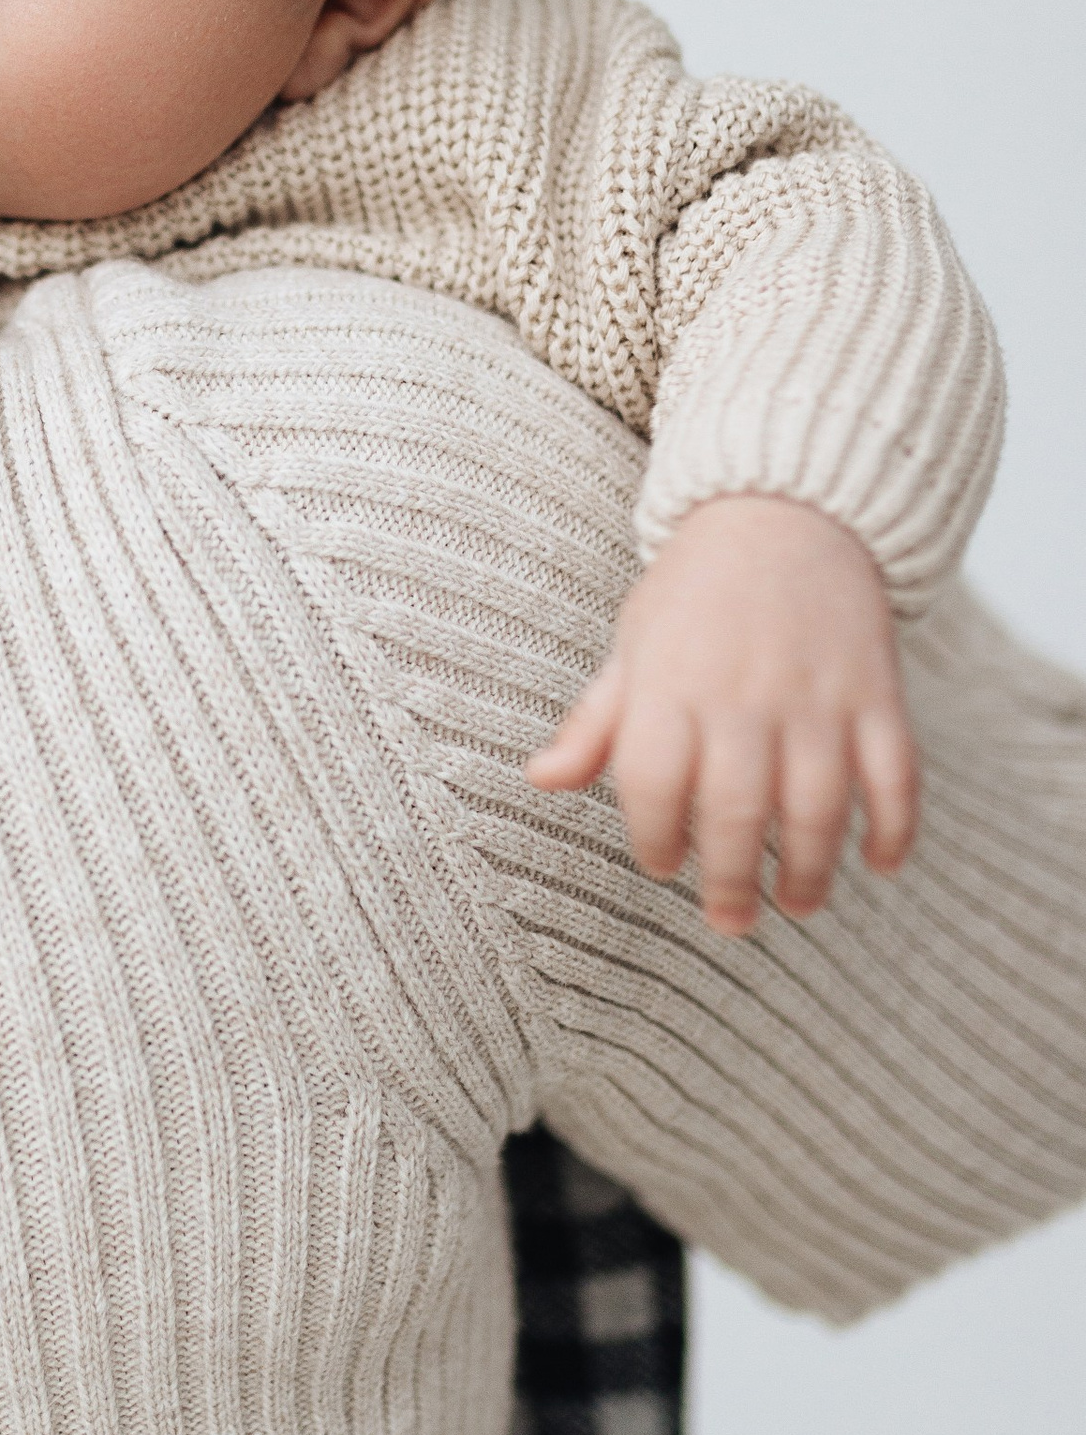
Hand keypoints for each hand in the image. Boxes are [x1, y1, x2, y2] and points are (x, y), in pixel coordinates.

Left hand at [526, 495, 919, 936]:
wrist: (787, 511)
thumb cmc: (695, 591)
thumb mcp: (633, 646)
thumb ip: (596, 722)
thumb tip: (539, 780)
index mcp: (670, 687)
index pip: (653, 786)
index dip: (655, 839)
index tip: (664, 864)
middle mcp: (742, 697)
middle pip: (737, 813)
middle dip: (732, 882)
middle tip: (731, 923)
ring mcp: (816, 697)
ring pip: (818, 807)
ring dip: (811, 871)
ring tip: (800, 906)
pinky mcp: (877, 693)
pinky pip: (895, 774)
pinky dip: (893, 826)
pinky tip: (880, 865)